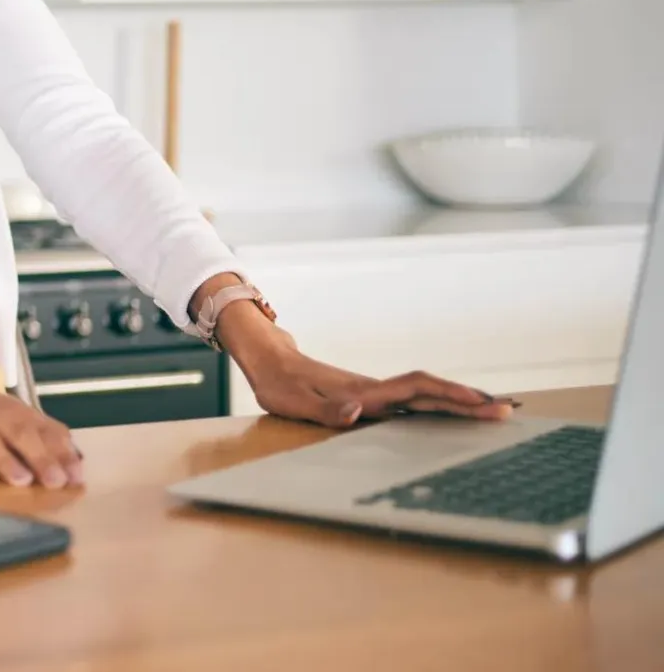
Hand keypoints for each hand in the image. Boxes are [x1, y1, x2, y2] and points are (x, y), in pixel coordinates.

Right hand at [0, 369, 83, 488]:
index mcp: (14, 413)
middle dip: (41, 458)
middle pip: (20, 435)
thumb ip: (40, 434)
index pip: (44, 430)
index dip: (62, 453)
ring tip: (21, 481)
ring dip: (4, 460)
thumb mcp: (8, 413)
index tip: (78, 478)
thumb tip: (78, 460)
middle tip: (57, 482)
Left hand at [216, 303, 514, 425]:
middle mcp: (376, 390)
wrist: (270, 361)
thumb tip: (359, 412)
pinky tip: (452, 416)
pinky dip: (438, 407)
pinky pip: (413, 402)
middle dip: (467, 401)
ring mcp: (376, 394)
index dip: (447, 394)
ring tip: (493, 411)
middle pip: (430, 392)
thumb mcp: (294, 402)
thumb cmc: (279, 384)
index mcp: (365, 392)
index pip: (415, 389)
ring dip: (458, 403)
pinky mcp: (372, 399)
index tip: (479, 401)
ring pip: (425, 396)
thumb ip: (326, 409)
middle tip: (507, 411)